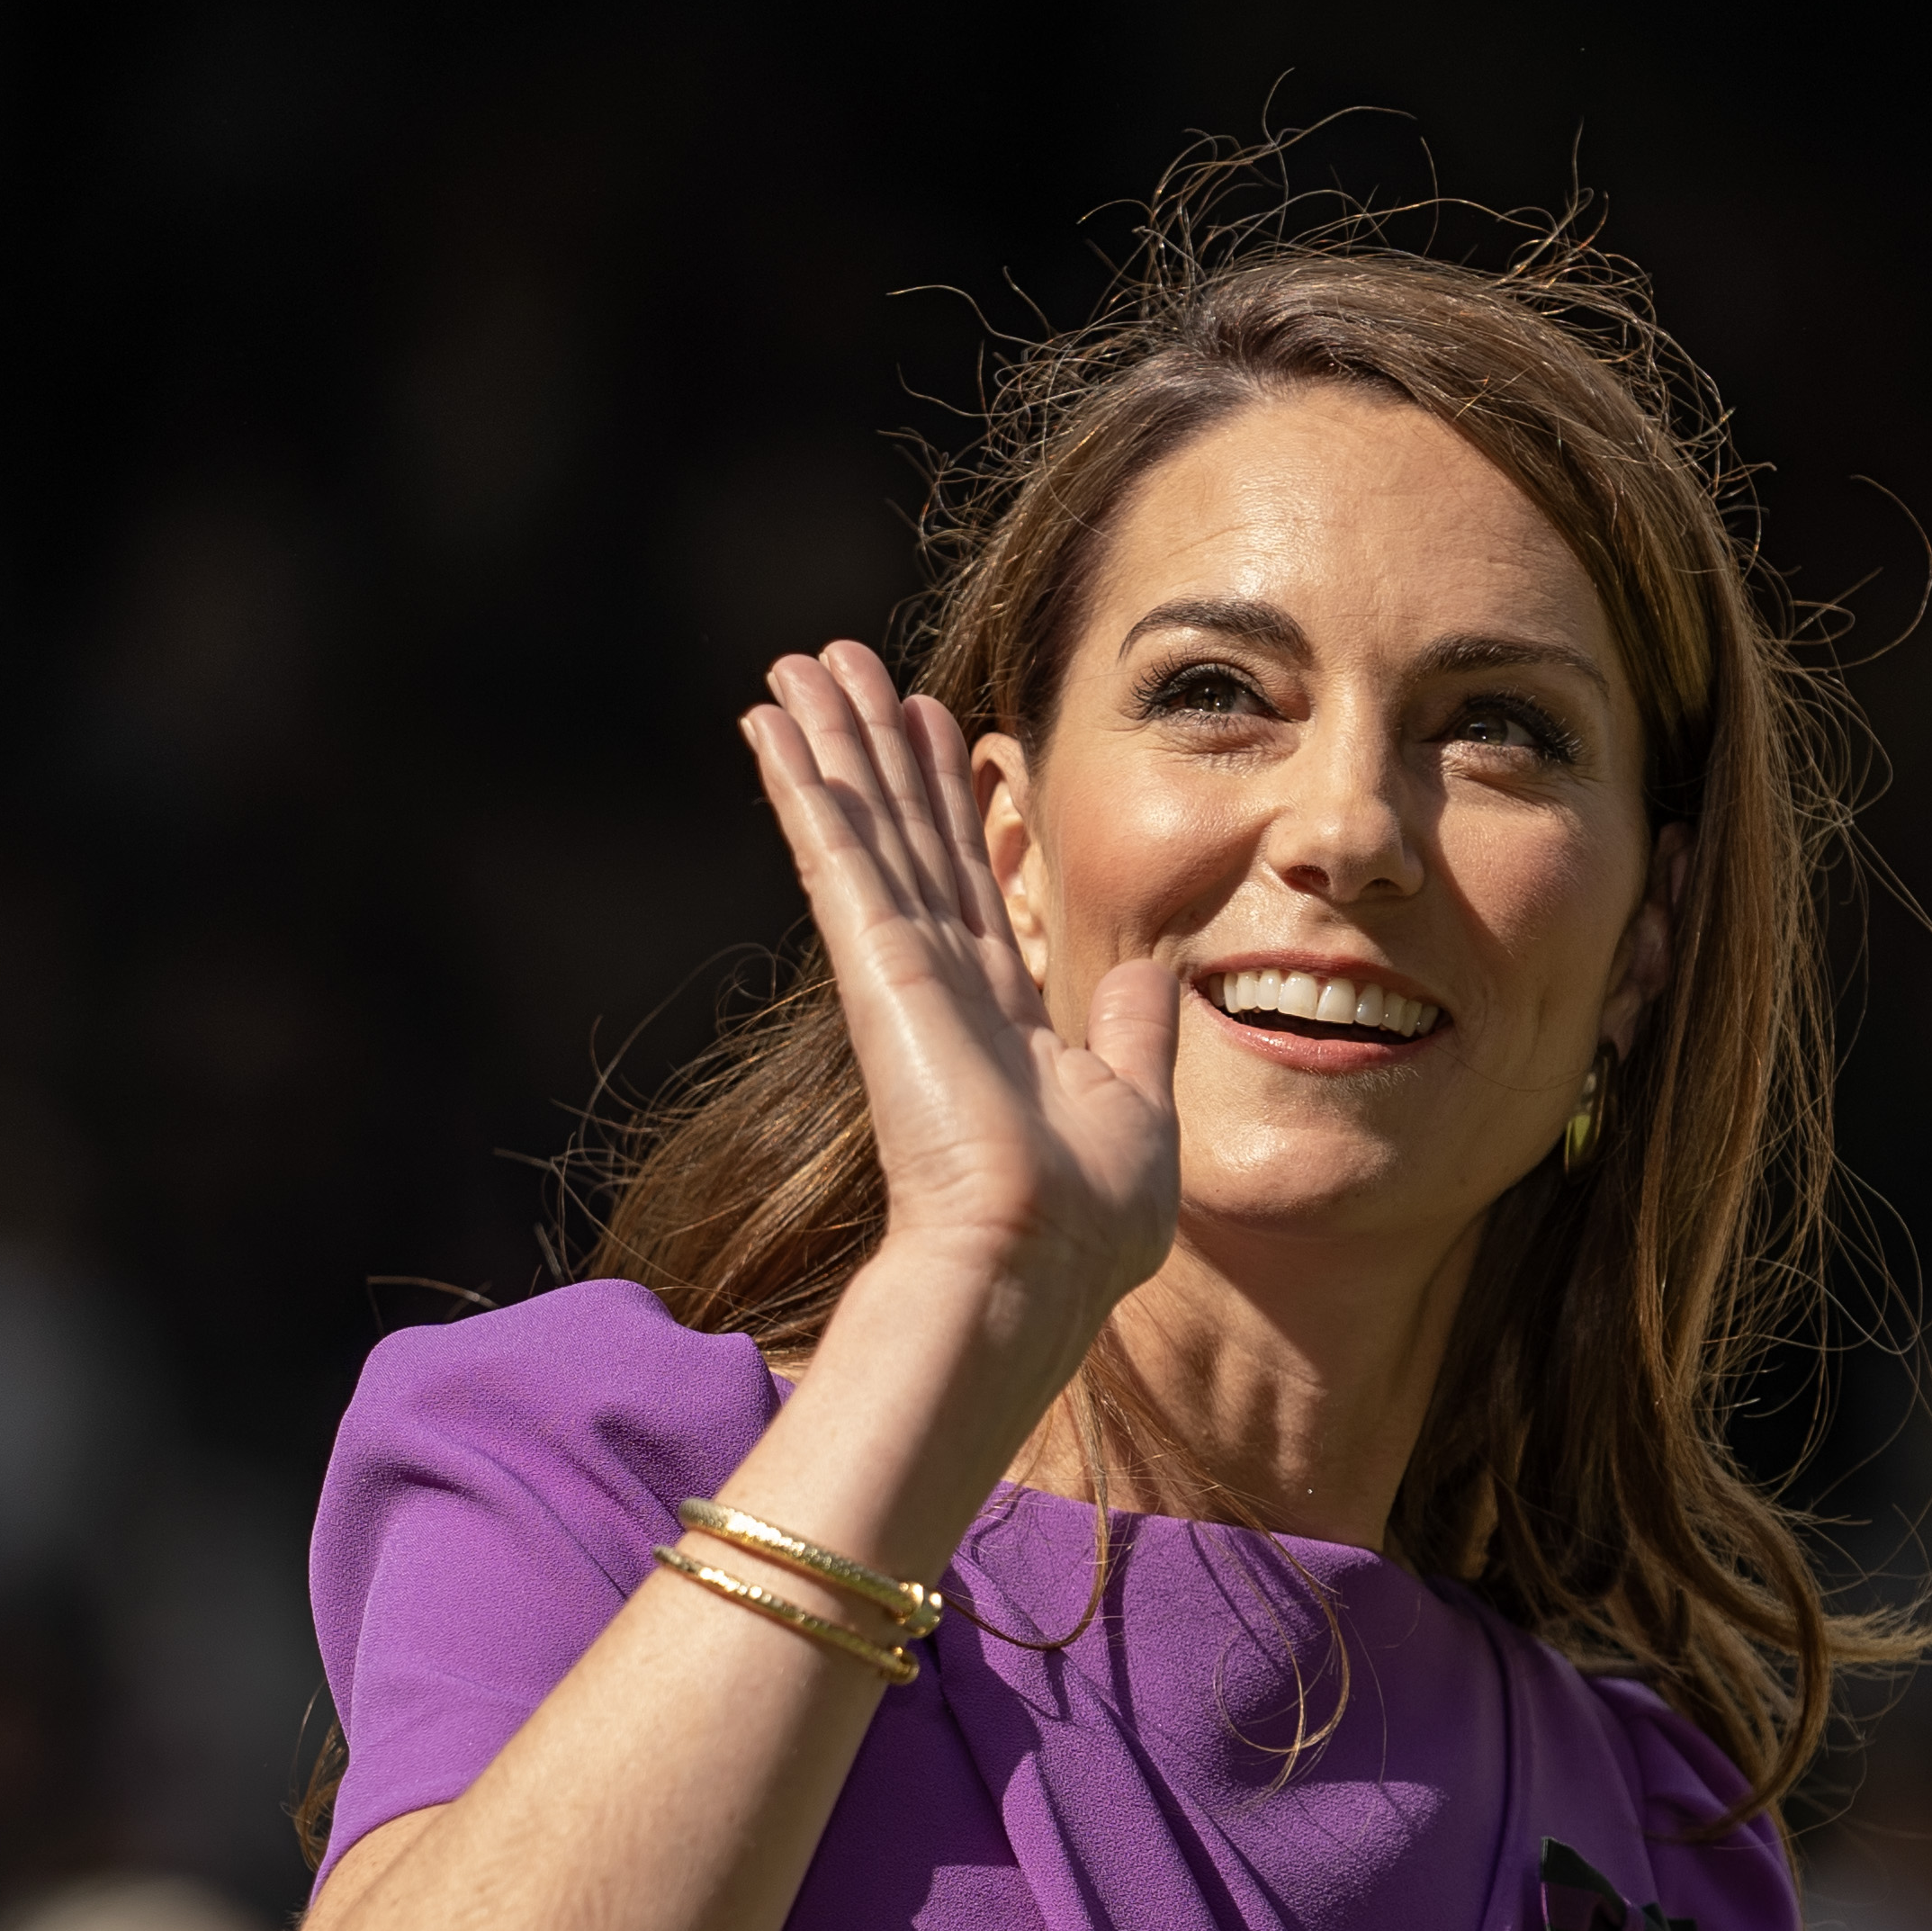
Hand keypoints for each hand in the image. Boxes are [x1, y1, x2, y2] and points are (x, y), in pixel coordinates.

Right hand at [742, 641, 1178, 1324]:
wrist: (1034, 1264)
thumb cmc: (1086, 1221)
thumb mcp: (1139, 1107)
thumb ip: (1136, 1031)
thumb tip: (1159, 974)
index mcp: (1001, 1013)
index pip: (966, 879)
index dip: (948, 798)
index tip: (933, 725)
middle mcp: (941, 980)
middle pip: (903, 833)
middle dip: (873, 747)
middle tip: (838, 667)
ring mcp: (900, 969)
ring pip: (862, 825)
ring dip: (829, 742)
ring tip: (799, 666)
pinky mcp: (876, 966)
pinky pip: (837, 854)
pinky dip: (804, 785)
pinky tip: (772, 723)